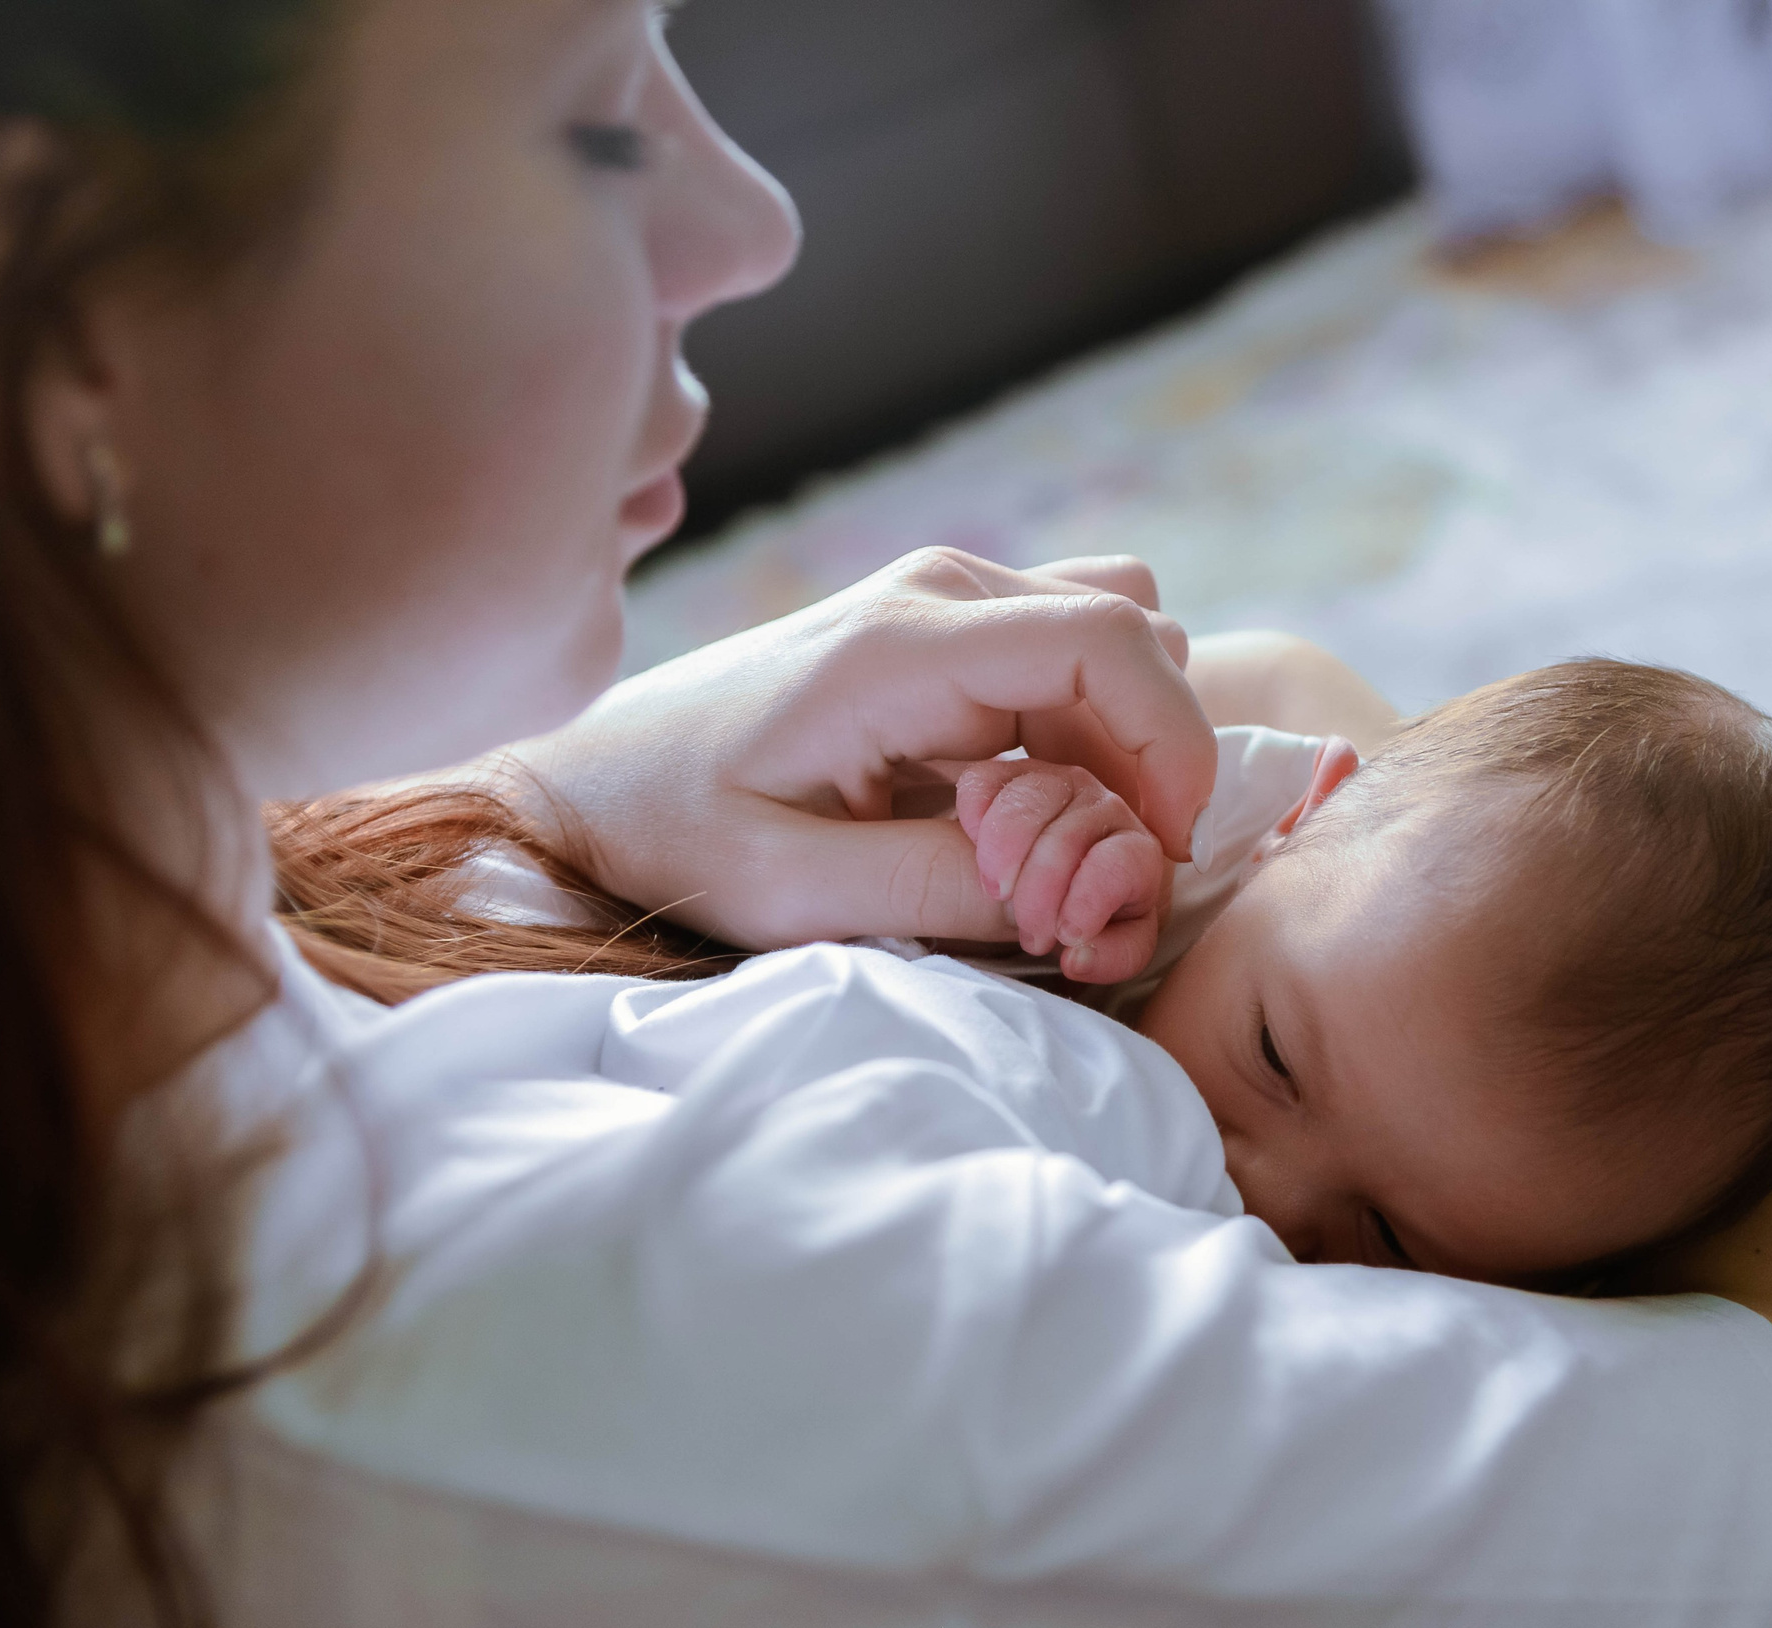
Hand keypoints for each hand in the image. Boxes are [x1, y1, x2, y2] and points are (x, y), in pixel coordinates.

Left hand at [498, 548, 1213, 950]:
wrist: (597, 778)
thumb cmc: (676, 835)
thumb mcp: (793, 893)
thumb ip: (942, 888)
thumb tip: (1078, 884)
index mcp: (900, 643)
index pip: (1110, 639)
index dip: (1174, 745)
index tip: (1166, 847)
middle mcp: (940, 591)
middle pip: (1136, 642)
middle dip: (1146, 768)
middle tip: (1081, 878)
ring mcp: (946, 598)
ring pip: (1120, 644)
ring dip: (1118, 749)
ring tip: (1045, 848)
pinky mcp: (947, 628)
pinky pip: (1074, 661)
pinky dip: (1086, 738)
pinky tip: (1019, 814)